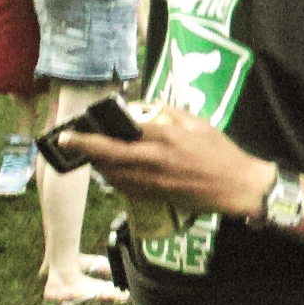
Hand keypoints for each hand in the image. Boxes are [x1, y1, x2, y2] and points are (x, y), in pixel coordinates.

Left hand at [61, 102, 270, 218]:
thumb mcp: (197, 122)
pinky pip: (125, 188)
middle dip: (84, 147)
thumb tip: (147, 109)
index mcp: (165, 135)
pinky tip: (110, 172)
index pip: (122, 130)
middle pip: (109, 154)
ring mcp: (153, 180)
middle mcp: (154, 158)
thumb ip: (169, 114)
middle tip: (67, 142)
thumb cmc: (220, 151)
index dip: (96, 129)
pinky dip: (113, 179)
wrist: (236, 186)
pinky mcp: (156, 195)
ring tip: (90, 155)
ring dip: (98, 164)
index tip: (77, 126)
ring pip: (113, 174)